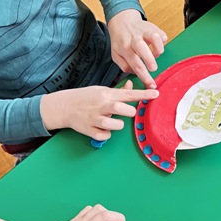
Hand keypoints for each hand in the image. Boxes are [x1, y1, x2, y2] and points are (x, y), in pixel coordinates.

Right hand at [40, 82, 157, 140]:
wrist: (64, 106)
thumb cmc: (85, 98)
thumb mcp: (101, 90)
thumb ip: (118, 91)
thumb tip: (131, 85)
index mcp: (106, 94)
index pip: (129, 94)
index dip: (144, 94)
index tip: (156, 94)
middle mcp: (102, 105)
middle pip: (125, 110)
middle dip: (128, 113)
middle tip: (123, 112)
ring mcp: (96, 118)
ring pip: (117, 125)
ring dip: (117, 125)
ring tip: (110, 121)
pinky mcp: (90, 130)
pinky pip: (105, 136)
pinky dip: (105, 134)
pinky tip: (101, 128)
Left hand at [107, 9, 166, 87]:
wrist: (122, 21)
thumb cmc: (120, 40)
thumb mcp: (116, 55)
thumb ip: (125, 66)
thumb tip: (136, 73)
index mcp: (125, 48)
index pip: (135, 65)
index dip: (144, 76)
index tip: (151, 85)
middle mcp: (134, 39)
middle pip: (142, 48)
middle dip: (149, 59)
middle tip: (153, 68)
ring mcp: (144, 32)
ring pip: (154, 37)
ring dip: (158, 49)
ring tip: (156, 54)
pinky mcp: (153, 27)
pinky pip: (162, 34)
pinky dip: (162, 42)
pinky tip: (157, 46)